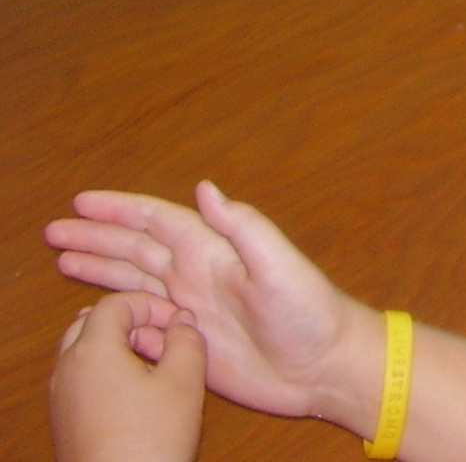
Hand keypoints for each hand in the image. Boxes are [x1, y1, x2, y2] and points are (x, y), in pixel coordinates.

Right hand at [47, 183, 376, 427]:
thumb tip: (204, 187)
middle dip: (95, 239)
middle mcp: (197, 275)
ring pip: (132, 283)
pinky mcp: (189, 344)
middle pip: (135, 250)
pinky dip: (116, 315)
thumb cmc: (310, 310)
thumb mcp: (278, 263)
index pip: (157, 222)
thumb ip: (242, 226)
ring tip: (63, 259)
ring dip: (98, 270)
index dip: (120, 210)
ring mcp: (191, 309)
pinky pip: (141, 324)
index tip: (82, 202)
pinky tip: (92, 312)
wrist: (323, 366)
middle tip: (54, 231)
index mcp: (214, 251)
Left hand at [50, 292, 206, 461]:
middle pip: (91, 323)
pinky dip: (105, 371)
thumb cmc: (150, 440)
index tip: (178, 322)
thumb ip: (187, 339)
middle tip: (162, 338)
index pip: (114, 304)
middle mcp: (66, 369)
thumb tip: (181, 321)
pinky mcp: (63, 420)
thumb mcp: (185, 380)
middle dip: (129, 322)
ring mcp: (60, 397)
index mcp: (92, 351)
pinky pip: (80, 378)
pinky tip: (136, 394)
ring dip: (116, 347)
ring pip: (82, 352)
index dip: (150, 304)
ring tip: (152, 366)